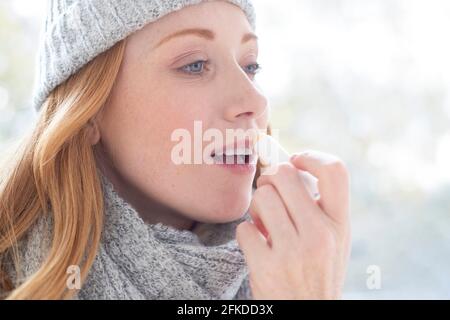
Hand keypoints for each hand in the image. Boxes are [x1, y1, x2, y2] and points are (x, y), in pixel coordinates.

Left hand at [236, 150, 350, 298]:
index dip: (311, 157)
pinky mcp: (267, 267)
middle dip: (270, 180)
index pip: (335, 171)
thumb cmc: (315, 271)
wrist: (307, 314)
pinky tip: (258, 247)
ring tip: (264, 225)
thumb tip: (287, 163)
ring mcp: (293, 252)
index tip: (296, 162)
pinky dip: (246, 235)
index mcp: (339, 225)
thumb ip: (317, 207)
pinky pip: (243, 228)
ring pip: (261, 197)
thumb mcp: (331, 240)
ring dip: (257, 208)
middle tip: (270, 195)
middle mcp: (320, 235)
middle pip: (284, 174)